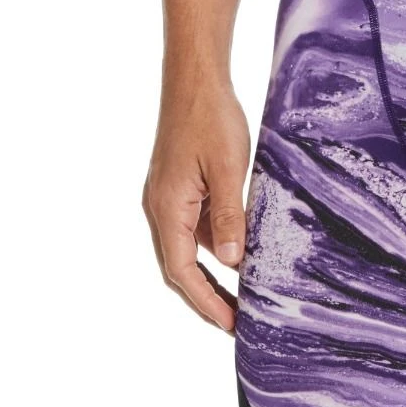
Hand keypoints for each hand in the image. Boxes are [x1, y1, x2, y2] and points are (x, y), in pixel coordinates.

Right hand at [143, 78, 250, 331]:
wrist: (195, 80)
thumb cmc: (210, 118)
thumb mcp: (227, 168)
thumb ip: (230, 214)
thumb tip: (233, 261)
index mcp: (166, 209)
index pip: (181, 272)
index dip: (205, 302)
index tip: (230, 325)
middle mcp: (161, 210)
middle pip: (179, 269)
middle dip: (206, 300)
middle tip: (238, 325)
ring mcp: (170, 200)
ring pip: (188, 251)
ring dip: (211, 278)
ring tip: (244, 299)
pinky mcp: (182, 190)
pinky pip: (196, 230)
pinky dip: (217, 249)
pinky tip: (243, 257)